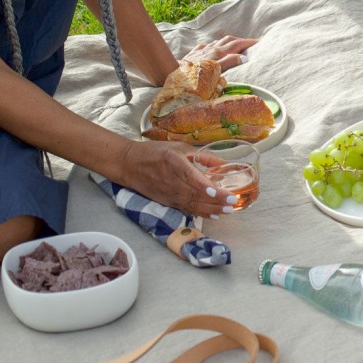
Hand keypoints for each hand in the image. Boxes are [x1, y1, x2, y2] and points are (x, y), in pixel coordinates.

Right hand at [118, 139, 236, 218]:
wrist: (129, 164)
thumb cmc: (155, 152)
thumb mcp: (180, 147)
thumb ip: (202, 155)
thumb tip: (224, 162)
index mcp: (173, 162)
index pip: (191, 177)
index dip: (205, 186)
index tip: (220, 191)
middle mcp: (171, 181)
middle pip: (195, 194)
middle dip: (216, 201)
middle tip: (233, 202)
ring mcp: (168, 194)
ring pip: (192, 204)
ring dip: (211, 209)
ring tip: (228, 210)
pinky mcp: (167, 202)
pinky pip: (186, 209)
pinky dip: (201, 213)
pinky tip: (214, 215)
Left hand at [181, 35, 258, 69]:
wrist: (172, 73)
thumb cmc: (194, 76)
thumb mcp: (214, 71)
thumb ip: (229, 63)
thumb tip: (244, 57)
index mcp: (217, 52)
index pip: (236, 44)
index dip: (247, 42)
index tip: (258, 42)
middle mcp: (210, 48)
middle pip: (228, 40)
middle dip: (240, 40)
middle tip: (249, 43)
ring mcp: (201, 50)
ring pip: (217, 42)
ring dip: (228, 42)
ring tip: (234, 45)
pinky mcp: (193, 53)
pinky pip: (206, 46)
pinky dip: (214, 45)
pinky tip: (212, 48)